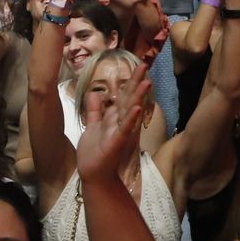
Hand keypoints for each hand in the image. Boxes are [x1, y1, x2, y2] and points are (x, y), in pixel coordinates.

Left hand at [74, 61, 150, 183]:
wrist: (93, 174)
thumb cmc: (94, 152)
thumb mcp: (92, 126)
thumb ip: (95, 110)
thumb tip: (95, 93)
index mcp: (114, 118)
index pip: (123, 96)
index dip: (130, 81)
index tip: (139, 66)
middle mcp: (119, 123)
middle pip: (129, 99)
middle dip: (137, 83)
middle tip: (146, 66)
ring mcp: (120, 132)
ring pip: (130, 111)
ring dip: (138, 97)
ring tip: (147, 82)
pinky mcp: (117, 142)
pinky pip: (124, 129)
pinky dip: (130, 119)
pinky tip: (136, 108)